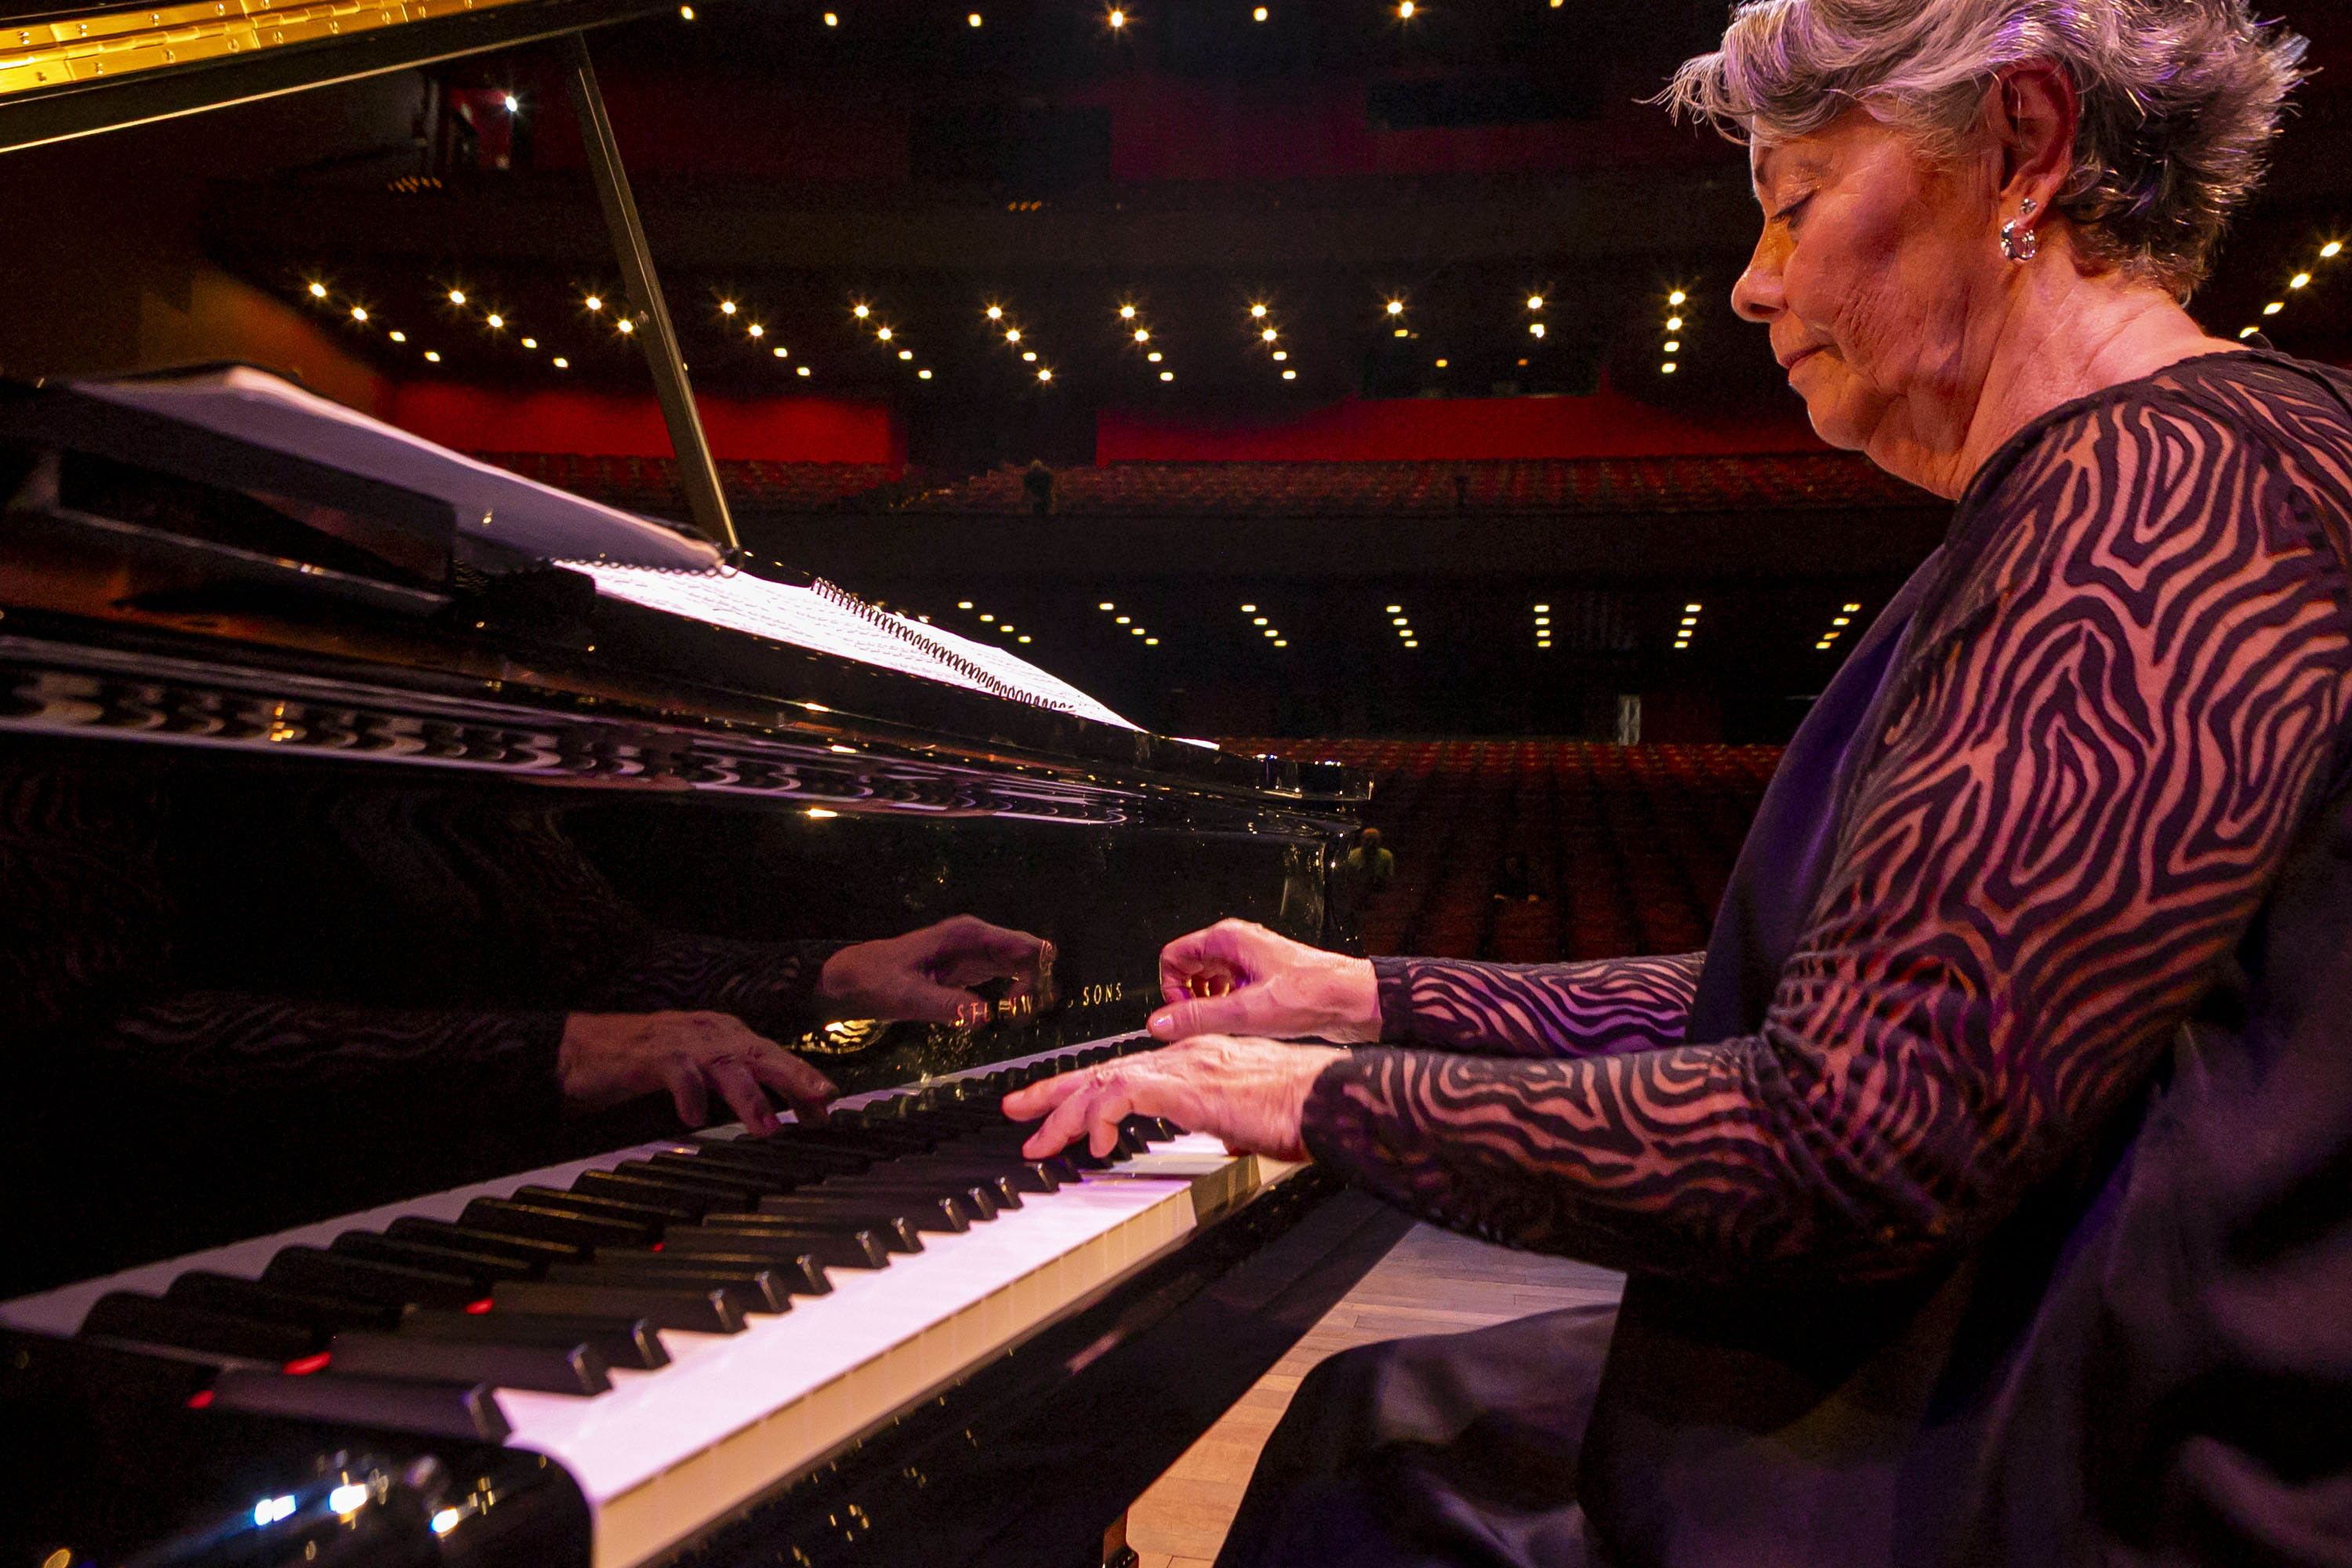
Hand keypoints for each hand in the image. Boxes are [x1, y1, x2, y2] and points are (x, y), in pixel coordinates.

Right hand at [559, 1010, 836, 1133]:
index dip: (802, 1080)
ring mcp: (680, 1042)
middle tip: (823, 1100)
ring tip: (768, 1128)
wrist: (581, 1049)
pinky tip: (694, 1120)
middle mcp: (709, 1033)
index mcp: (723, 1035)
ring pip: (725, 1065)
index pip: (772, 1056)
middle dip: (795, 1076)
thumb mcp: (697, 1070)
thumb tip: (774, 1113)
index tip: (828, 1109)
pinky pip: (676, 1074)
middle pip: (761, 1053)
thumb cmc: (642, 1063)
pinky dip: (688, 1095)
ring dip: (750, 1096)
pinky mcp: (649, 1056)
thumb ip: (732, 1085)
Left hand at [819, 915, 1053, 1026]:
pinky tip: (1008, 1014)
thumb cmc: (877, 981)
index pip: (1022, 945)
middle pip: (1029, 955)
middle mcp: (978, 939)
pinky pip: (1007, 977)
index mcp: (967, 935)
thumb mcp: (908, 996)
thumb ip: (946, 1004)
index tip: (1021, 1005)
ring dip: (1028, 991)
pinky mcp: (972, 970)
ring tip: (1016, 1018)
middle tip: (1020, 1016)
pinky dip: (1015, 994)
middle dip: (1035, 984)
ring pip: (1022, 966)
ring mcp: (977, 954)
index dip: (1035, 973)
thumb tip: (984, 1016)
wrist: (853, 979)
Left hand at [1002, 1035, 1345, 1160]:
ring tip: (1040, 1142)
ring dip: (1064, 1114)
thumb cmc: (1305, 1108)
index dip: (1087, 1091)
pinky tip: (1095, 1144)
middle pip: (1102, 1070)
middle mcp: (1185, 1055)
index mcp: (1198, 1061)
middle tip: (1018, 1113)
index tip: (1058, 1110)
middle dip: (1054, 1094)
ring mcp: (1184, 1066)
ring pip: (1102, 1081)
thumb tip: (1230, 1141)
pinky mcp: (1187, 1084)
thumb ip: (1233, 1125)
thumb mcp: (1255, 1120)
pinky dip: (1101, 1117)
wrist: (1329, 1098)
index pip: (1127, 1070)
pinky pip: (1124, 1094)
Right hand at [1148, 919, 1379, 1043]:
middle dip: (1190, 1000)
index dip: (1171, 989)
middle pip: (1188, 970)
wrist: (1354, 1001)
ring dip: (1209, 1007)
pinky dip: (1227, 1010)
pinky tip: (1243, 1026)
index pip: (1173, 957)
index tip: (1182, 1015)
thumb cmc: (1315, 994)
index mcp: (1229, 939)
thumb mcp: (1248, 1011)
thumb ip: (1199, 1017)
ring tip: (1228, 1025)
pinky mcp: (1260, 980)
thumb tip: (1160, 1023)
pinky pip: (1228, 993)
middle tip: (1204, 1024)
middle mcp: (1237, 946)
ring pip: (1208, 984)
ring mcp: (1249, 963)